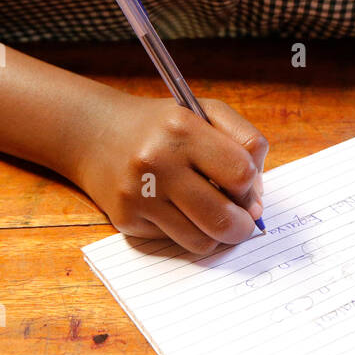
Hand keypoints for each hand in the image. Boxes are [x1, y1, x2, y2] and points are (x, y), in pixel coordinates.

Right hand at [76, 96, 268, 254]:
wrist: (97, 134)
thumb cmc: (164, 126)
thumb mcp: (207, 113)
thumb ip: (245, 144)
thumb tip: (257, 201)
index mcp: (182, 129)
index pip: (241, 173)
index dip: (252, 186)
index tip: (247, 188)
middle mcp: (156, 162)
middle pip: (223, 218)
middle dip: (243, 225)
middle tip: (243, 220)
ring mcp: (138, 194)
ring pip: (201, 240)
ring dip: (217, 234)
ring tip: (215, 216)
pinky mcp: (126, 220)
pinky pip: (175, 241)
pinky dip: (187, 231)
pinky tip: (179, 210)